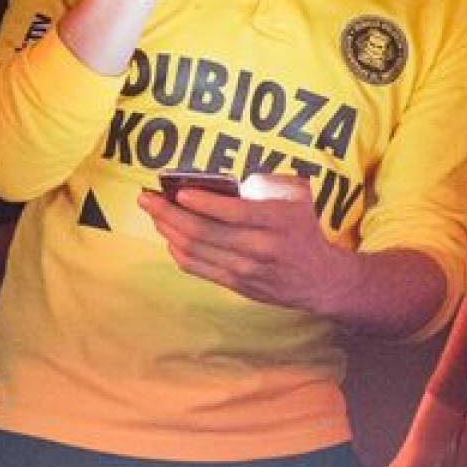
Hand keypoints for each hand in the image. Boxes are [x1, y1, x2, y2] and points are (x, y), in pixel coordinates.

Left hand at [137, 175, 350, 312]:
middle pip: (203, 232)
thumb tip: (216, 181)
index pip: (233, 212)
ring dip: (168, 230)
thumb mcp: (295, 199)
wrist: (320, 279)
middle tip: (146, 198)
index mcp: (277, 221)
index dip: (202, 202)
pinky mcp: (237, 285)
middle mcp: (261, 247)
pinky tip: (168, 235)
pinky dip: (177, 251)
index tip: (178, 191)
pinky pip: (198, 268)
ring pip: (195, 250)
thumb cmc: (302, 228)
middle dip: (168, 213)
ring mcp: (246, 270)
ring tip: (153, 213)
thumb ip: (262, 185)